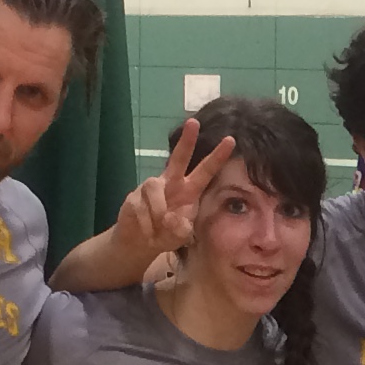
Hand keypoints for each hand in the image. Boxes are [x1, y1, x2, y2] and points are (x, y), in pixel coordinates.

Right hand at [115, 116, 235, 263]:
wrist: (138, 243)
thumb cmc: (165, 234)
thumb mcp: (179, 235)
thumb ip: (180, 228)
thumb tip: (171, 217)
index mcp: (189, 191)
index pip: (206, 171)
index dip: (217, 157)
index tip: (231, 140)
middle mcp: (171, 183)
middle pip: (178, 158)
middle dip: (186, 140)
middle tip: (194, 122)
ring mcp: (151, 187)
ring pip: (153, 185)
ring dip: (157, 209)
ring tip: (158, 226)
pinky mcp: (133, 195)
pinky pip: (140, 205)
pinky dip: (145, 222)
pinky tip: (146, 230)